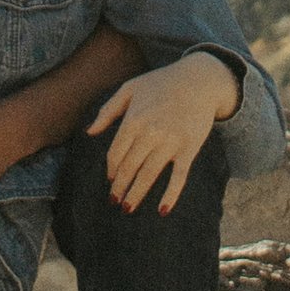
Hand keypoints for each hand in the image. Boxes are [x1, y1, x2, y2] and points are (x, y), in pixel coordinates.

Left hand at [88, 53, 237, 212]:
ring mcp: (170, 142)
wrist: (199, 80)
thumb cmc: (161, 83)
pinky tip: (162, 210)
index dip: (111, 170)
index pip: (116, 153)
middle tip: (115, 202)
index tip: (111, 180)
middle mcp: (150, 133)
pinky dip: (171, 195)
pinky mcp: (189, 149)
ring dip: (136, 194)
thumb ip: (108, 110)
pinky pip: (179, 177)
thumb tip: (90, 133)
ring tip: (127, 208)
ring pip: (149, 175)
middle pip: (129, 167)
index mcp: (133, 119)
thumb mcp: (130, 88)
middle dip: (120, 188)